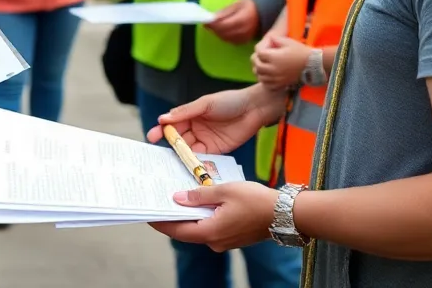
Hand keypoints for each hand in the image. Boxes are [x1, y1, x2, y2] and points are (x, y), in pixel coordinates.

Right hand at [146, 84, 285, 155]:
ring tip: (173, 163)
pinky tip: (190, 166)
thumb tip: (163, 119)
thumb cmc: (230, 101)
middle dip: (169, 146)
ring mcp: (206, 141)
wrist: (254, 109)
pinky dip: (196, 163)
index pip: (172, 124)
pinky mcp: (217, 151)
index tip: (152, 136)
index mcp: (191, 115)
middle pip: (178, 140)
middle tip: (160, 153)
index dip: (162, 131)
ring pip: (189, 151)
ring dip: (181, 156)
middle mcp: (196, 129)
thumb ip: (185, 112)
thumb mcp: (205, 104)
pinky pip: (203, 158)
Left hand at [150, 182, 278, 251]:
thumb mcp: (224, 190)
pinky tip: (197, 202)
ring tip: (174, 198)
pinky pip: (210, 227)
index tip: (146, 214)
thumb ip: (199, 195)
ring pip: (198, 228)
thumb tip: (177, 198)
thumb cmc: (256, 200)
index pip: (177, 231)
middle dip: (171, 217)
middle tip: (157, 202)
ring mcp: (224, 241)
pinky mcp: (232, 237)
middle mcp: (215, 241)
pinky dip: (201, 216)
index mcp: (210, 232)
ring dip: (187, 215)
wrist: (285, 214)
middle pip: (186, 230)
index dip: (160, 223)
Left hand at [205, 0, 258, 43]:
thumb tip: (212, 18)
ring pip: (226, 38)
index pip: (224, 25)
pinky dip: (224, 37)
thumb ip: (225, 12)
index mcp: (242, 19)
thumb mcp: (237, 4)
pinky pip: (230, 41)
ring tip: (213, 27)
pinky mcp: (244, 41)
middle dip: (214, 29)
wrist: (263, 15)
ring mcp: (245, 37)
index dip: (213, 24)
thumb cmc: (249, 7)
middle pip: (224, 33)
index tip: (205, 21)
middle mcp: (244, 30)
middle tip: (207, 24)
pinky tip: (222, 31)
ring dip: (218, 33)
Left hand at [252, 33, 310, 88]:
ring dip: (259, 70)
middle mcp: (273, 69)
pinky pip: (267, 84)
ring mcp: (276, 78)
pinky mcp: (280, 84)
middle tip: (260, 57)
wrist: (312, 64)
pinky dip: (264, 80)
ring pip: (260, 76)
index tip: (264, 48)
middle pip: (257, 66)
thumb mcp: (287, 41)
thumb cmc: (300, 51)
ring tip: (263, 66)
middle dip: (256, 60)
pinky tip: (267, 75)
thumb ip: (275, 39)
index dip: (260, 49)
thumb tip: (268, 39)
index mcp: (274, 57)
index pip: (259, 53)